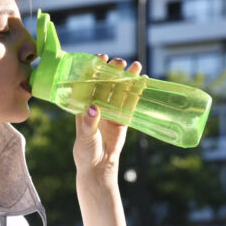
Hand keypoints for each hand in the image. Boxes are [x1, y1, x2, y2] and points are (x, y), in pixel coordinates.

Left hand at [73, 55, 143, 180]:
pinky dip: (136, 92)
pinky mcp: (122, 118)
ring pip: (119, 90)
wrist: (98, 167)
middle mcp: (97, 104)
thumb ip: (88, 122)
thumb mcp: (85, 136)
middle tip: (120, 61)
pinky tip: (143, 80)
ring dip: (127, 78)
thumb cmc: (85, 152)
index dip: (93, 69)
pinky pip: (130, 102)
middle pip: (105, 83)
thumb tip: (94, 107)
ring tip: (136, 65)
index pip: (88, 82)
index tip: (100, 58)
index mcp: (83, 105)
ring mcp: (111, 110)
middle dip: (112, 71)